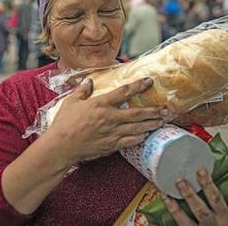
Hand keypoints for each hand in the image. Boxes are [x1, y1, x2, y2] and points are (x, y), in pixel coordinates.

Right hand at [48, 77, 167, 163]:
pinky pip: (130, 142)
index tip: (149, 82)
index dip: (138, 86)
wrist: (61, 146)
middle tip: (166, 109)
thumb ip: (82, 91)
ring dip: (151, 124)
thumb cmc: (64, 124)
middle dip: (153, 111)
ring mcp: (112, 133)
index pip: (124, 92)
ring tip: (161, 121)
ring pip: (137, 128)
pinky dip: (140, 138)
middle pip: (137, 113)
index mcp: (100, 104)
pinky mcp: (111, 145)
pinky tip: (146, 136)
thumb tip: (88, 81)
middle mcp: (110, 118)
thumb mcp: (71, 102)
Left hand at [163, 168, 227, 225]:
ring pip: (186, 222)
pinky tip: (152, 220)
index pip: (217, 199)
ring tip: (165, 196)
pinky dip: (161, 225)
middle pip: (200, 210)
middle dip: (190, 195)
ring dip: (175, 210)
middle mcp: (212, 225)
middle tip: (179, 180)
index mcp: (226, 218)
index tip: (200, 170)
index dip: (208, 185)